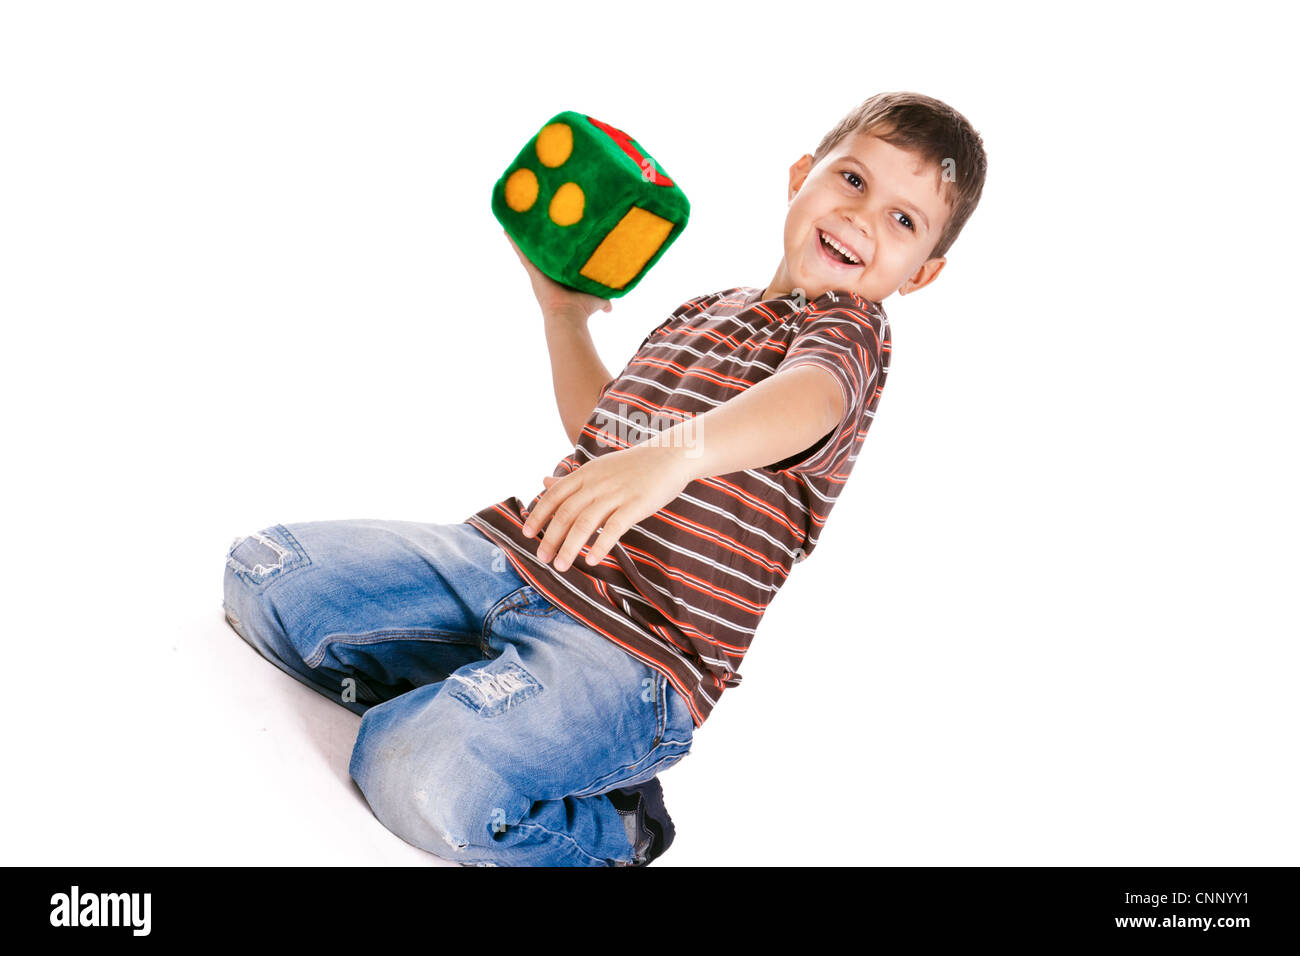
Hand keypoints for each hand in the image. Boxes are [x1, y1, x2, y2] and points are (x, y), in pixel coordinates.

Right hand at [504, 229, 612, 321]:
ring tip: (517, 219)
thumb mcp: (597, 298)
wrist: (569, 314)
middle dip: (538, 238)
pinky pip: (521, 253)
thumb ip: (604, 299)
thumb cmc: (583, 309)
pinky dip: (513, 241)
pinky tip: (506, 228)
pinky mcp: (532, 270)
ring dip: (522, 237)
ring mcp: (538, 271)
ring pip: (529, 249)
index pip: (557, 258)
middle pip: (542, 251)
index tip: (555, 234)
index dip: (556, 247)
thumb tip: (609, 309)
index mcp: (561, 276)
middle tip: (534, 220)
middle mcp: (548, 273)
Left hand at [521, 442, 693, 570]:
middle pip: (566, 513)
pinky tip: (591, 560)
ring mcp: (616, 494)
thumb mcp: (597, 468)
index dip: (539, 514)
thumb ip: (571, 480)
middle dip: (551, 537)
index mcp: (585, 474)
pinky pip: (614, 527)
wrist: (671, 455)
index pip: (554, 495)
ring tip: (561, 566)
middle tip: (542, 558)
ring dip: (570, 547)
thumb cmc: (632, 466)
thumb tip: (543, 482)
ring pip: (585, 523)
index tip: (527, 534)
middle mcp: (597, 483)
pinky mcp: (636, 505)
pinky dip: (600, 545)